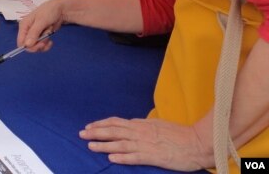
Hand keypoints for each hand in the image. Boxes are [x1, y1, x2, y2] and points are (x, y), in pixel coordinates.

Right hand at [17, 0, 66, 50]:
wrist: (60, 9)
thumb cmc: (49, 11)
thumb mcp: (41, 21)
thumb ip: (34, 33)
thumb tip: (27, 45)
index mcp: (24, 25)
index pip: (21, 42)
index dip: (28, 46)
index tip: (39, 45)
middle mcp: (27, 31)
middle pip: (28, 46)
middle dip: (38, 45)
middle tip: (45, 41)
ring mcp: (34, 34)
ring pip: (35, 46)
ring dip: (43, 43)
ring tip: (49, 34)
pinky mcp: (41, 36)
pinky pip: (41, 46)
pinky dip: (46, 45)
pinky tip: (50, 41)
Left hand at [80, 117, 212, 170]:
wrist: (197, 142)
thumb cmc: (179, 135)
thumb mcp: (157, 125)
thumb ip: (143, 126)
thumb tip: (132, 125)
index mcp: (141, 124)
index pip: (116, 122)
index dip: (101, 124)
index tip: (89, 125)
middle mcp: (140, 132)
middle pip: (113, 130)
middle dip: (96, 132)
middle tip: (81, 133)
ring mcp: (146, 144)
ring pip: (120, 143)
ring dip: (103, 145)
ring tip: (90, 145)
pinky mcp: (153, 156)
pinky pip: (134, 157)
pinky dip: (122, 157)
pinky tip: (111, 158)